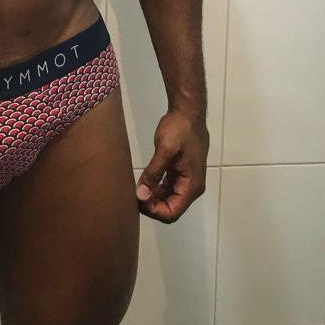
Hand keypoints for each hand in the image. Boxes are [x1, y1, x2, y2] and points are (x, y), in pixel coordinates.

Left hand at [135, 108, 208, 222]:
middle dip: (151, 205)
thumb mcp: (165, 150)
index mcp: (192, 186)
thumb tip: (140, 195)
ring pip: (168, 199)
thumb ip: (153, 174)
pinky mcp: (180, 172)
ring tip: (135, 188)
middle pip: (170, 208)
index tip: (138, 198)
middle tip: (133, 194)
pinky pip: (167, 187)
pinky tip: (143, 182)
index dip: (154, 210)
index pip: (172, 213)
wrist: (188, 111)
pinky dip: (156, 188)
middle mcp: (191, 187)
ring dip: (152, 197)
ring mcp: (186, 180)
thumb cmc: (179, 130)